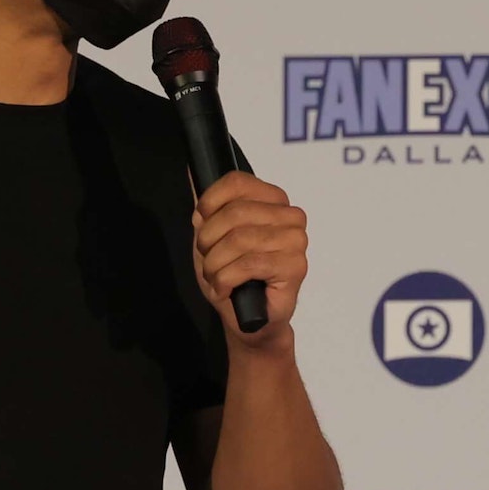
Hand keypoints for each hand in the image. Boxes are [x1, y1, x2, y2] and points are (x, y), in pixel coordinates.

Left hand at [193, 170, 307, 343]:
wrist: (248, 320)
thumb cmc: (234, 277)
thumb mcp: (212, 236)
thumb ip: (206, 206)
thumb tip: (191, 169)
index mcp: (274, 202)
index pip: (239, 182)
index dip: (211, 201)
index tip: (201, 221)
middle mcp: (290, 217)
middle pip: (237, 212)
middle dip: (210, 240)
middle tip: (209, 259)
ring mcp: (296, 241)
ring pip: (240, 239)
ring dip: (216, 264)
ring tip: (216, 277)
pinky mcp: (296, 266)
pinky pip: (249, 264)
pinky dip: (227, 279)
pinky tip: (226, 288)